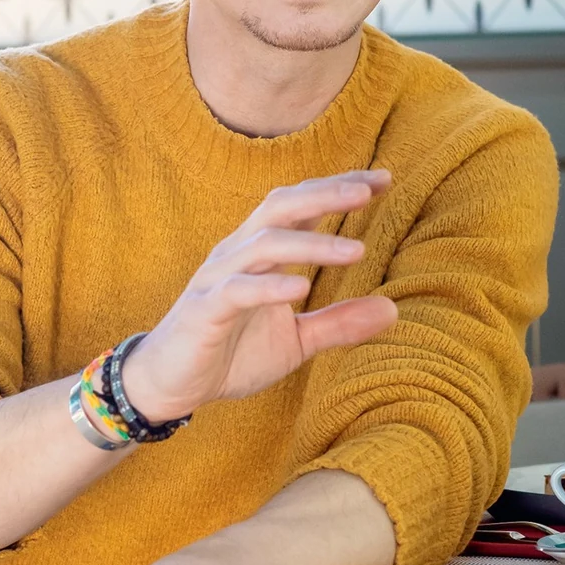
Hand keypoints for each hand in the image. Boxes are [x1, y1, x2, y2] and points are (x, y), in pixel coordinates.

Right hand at [122, 170, 396, 421]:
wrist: (171, 384)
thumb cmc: (231, 352)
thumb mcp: (296, 340)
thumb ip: (339, 322)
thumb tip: (394, 310)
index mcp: (260, 253)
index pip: (300, 207)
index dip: (338, 188)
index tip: (383, 181)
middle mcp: (238, 254)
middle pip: (281, 208)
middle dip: (325, 195)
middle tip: (368, 191)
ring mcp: (218, 279)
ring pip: (264, 244)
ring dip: (312, 243)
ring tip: (356, 250)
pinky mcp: (203, 311)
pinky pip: (236, 291)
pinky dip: (269, 286)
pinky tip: (301, 287)